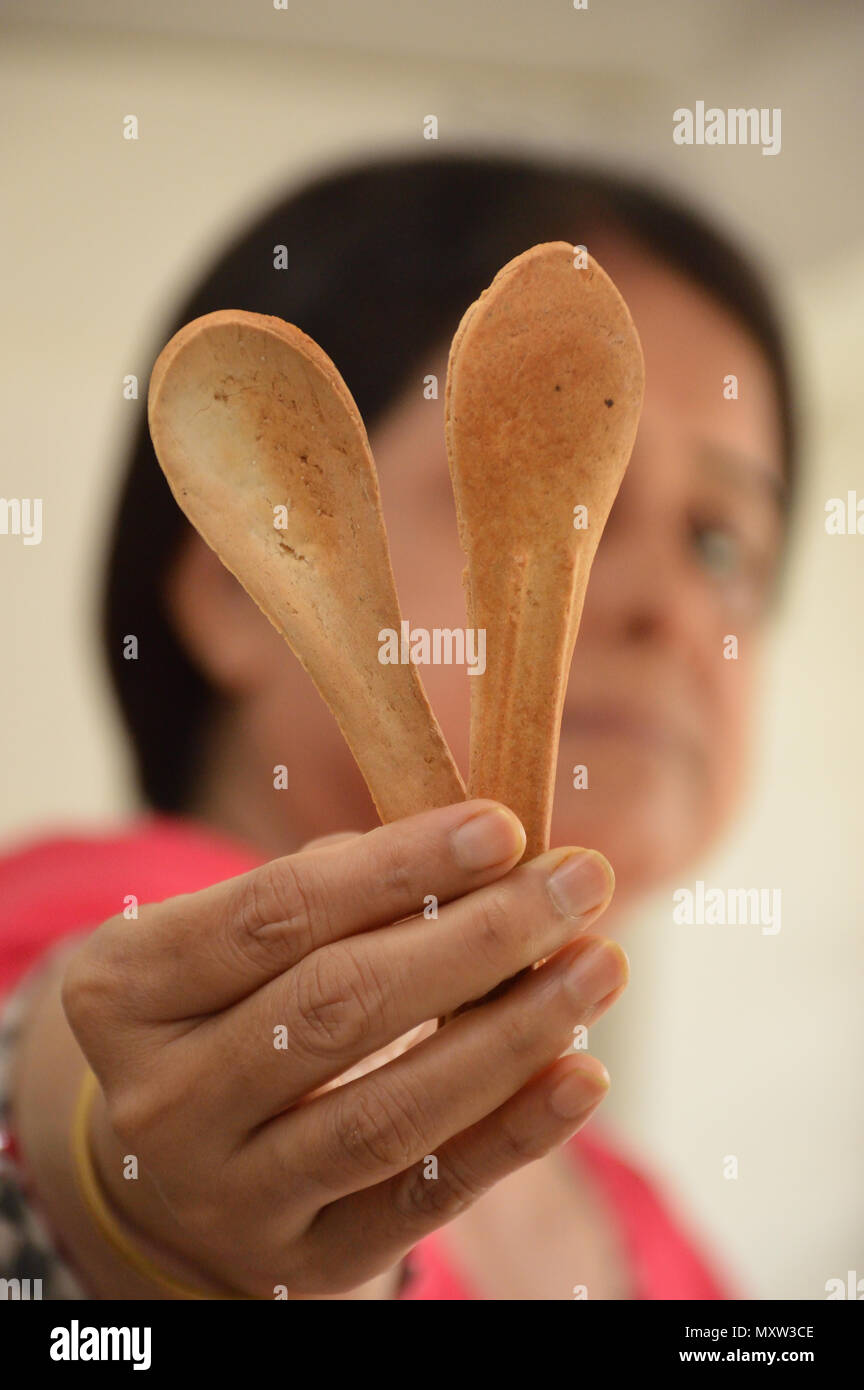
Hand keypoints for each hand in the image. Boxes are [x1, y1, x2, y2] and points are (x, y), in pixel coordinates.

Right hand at [61, 799, 626, 1297]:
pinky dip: (512, 1135)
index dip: (397, 866)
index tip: (503, 826)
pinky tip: (581, 1076)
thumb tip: (482, 851)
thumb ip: (335, 890)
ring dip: (511, 1033)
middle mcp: (161, 1099)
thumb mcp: (236, 942)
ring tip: (599, 968)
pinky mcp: (299, 1263)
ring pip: (387, 1110)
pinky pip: (422, 1198)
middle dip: (478, 936)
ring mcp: (227, 1193)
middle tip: (579, 883)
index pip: (276, 912)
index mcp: (124, 989)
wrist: (165, 1170)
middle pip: (337, 1004)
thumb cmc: (227, 1013)